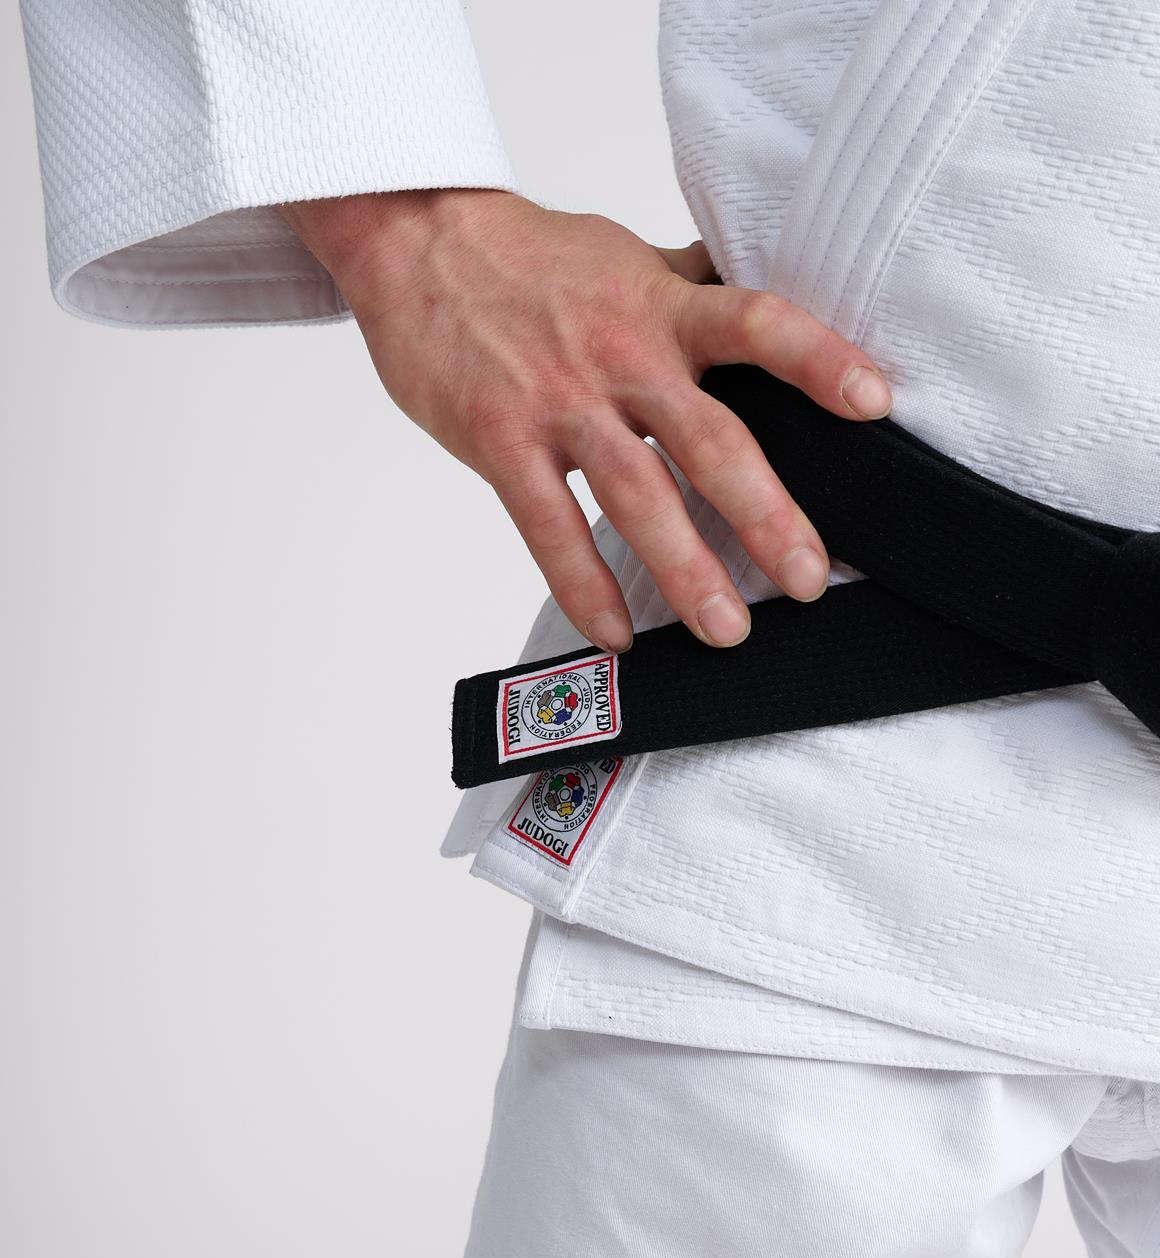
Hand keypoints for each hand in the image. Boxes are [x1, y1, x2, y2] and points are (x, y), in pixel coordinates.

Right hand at [279, 189, 891, 651]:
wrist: (417, 240)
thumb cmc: (530, 259)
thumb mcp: (626, 256)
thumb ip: (693, 287)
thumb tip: (758, 292)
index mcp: (662, 307)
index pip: (757, 324)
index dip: (818, 360)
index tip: (876, 405)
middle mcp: (622, 355)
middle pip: (709, 439)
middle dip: (765, 516)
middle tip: (807, 579)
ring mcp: (559, 401)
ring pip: (636, 496)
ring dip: (684, 571)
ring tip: (726, 632)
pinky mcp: (500, 439)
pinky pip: (549, 526)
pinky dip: (582, 584)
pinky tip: (614, 633)